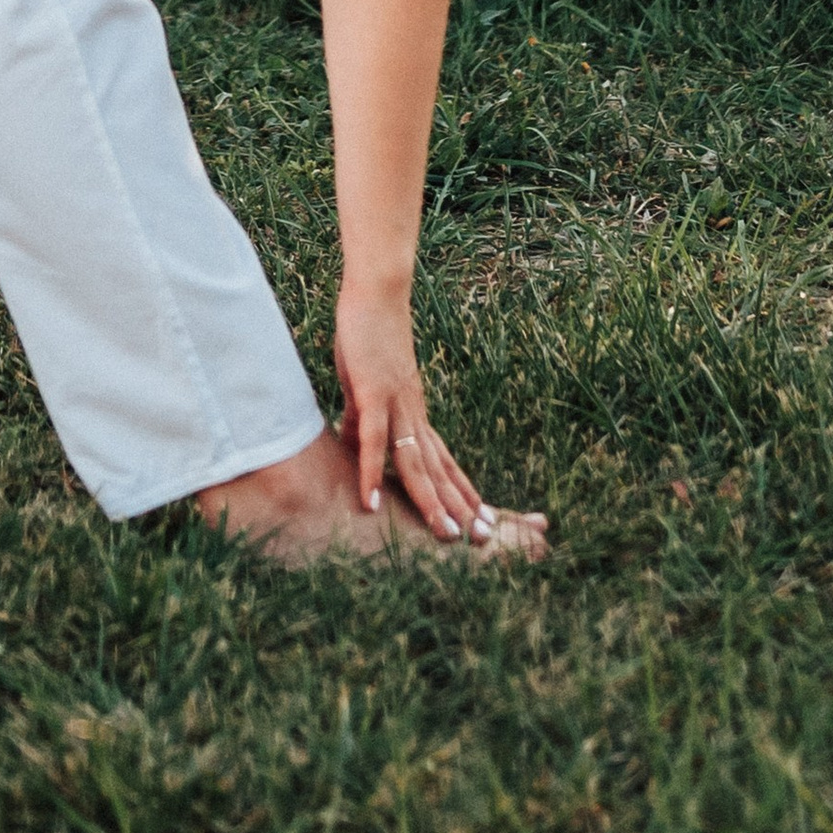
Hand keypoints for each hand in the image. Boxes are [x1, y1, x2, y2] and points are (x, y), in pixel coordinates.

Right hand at [333, 281, 523, 547]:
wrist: (375, 291)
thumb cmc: (369, 335)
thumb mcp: (365, 385)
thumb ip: (361, 416)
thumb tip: (353, 442)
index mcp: (414, 412)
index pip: (443, 460)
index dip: (459, 491)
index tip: (478, 521)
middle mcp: (413, 413)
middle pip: (439, 469)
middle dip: (458, 506)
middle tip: (480, 540)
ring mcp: (397, 404)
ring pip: (416, 462)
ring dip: (431, 501)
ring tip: (445, 536)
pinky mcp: (373, 392)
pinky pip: (374, 440)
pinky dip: (372, 473)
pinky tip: (371, 503)